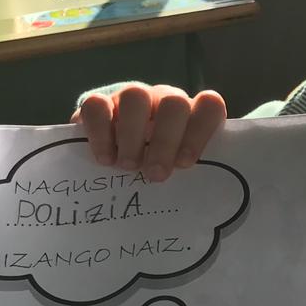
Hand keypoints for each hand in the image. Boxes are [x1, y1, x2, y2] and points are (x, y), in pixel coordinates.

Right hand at [75, 84, 226, 182]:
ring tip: (128, 166)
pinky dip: (100, 132)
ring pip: (135, 97)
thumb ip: (186, 175)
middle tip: (156, 174)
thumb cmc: (156, 166)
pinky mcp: (100, 103)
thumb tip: (202, 208)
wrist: (114, 153)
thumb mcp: (174, 169)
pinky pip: (96, 105)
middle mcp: (163, 100)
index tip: (186, 162)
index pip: (209, 106)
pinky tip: (105, 158)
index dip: (201, 130)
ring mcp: (132, 98)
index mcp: (191, 114)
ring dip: (132, 134)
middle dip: (166, 140)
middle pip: (173, 103)